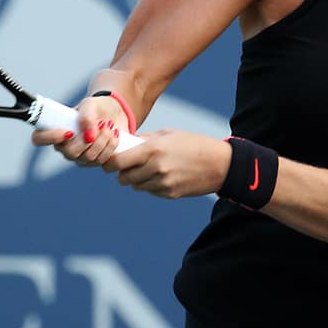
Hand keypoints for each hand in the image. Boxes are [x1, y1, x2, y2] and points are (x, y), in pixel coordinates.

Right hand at [31, 96, 127, 165]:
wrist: (114, 113)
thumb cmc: (96, 107)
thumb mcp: (90, 104)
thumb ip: (86, 117)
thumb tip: (88, 136)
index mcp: (55, 130)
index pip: (39, 139)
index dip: (50, 138)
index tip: (68, 131)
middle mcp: (64, 147)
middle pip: (70, 153)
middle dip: (89, 139)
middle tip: (102, 123)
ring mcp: (79, 157)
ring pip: (89, 158)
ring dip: (104, 140)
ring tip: (110, 125)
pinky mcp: (95, 162)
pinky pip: (102, 161)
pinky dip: (111, 146)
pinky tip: (115, 134)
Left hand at [103, 129, 230, 199]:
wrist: (220, 164)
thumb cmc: (193, 144)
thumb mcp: (168, 134)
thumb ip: (145, 140)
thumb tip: (125, 144)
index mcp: (152, 150)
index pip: (118, 162)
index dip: (109, 163)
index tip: (108, 162)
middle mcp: (155, 168)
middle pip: (123, 177)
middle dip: (122, 172)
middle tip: (127, 166)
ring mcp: (162, 183)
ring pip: (136, 186)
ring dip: (136, 179)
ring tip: (148, 169)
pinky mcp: (169, 194)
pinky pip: (150, 191)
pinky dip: (151, 185)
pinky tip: (162, 175)